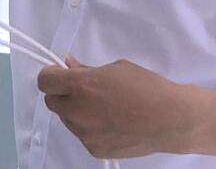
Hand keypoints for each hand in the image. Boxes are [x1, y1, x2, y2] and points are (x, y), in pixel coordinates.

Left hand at [36, 56, 197, 158]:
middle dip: (63, 95)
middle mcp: (77, 111)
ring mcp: (84, 133)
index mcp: (80, 85)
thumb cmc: (146, 87)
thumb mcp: (117, 68)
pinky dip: (91, 128)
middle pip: (52, 102)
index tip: (61, 74)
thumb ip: (87, 69)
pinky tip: (113, 123)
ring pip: (68, 120)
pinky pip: (83, 135)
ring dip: (77, 112)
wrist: (170, 119)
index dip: (51, 75)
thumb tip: (69, 66)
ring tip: (105, 108)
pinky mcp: (93, 149)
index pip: (45, 81)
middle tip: (85, 91)